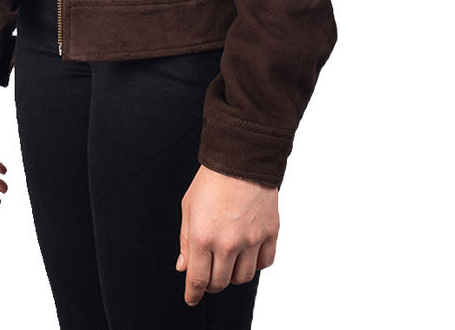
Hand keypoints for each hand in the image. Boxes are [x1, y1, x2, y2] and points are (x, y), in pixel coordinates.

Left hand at [176, 164, 278, 305]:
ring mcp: (251, 239)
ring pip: (242, 278)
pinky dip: (255, 264)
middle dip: (211, 283)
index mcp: (202, 237)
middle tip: (209, 273)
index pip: (197, 280)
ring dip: (233, 275)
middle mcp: (227, 243)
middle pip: (219, 283)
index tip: (191, 298)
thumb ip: (184, 240)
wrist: (241, 157)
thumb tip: (184, 268)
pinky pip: (264, 263)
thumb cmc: (211, 180)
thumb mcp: (188, 207)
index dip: (193, 294)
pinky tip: (247, 252)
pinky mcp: (270, 233)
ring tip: (228, 261)